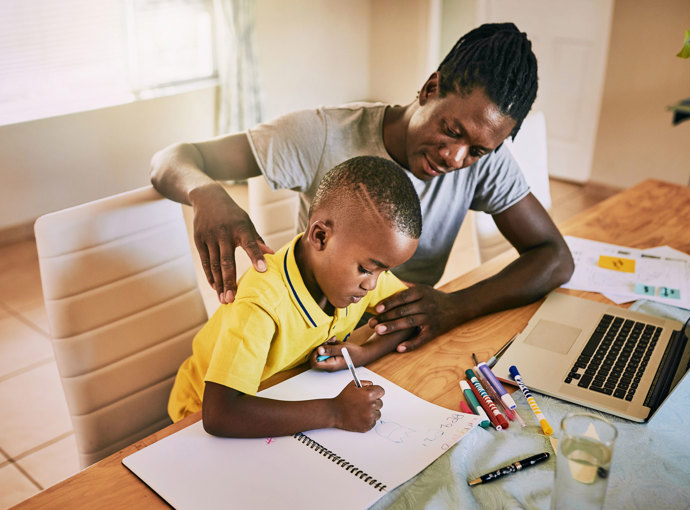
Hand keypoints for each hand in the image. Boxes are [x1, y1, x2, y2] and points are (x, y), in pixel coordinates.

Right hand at [190, 184, 272, 303]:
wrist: (207, 198)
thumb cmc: (233, 215)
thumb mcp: (247, 223)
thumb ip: (257, 241)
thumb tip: (272, 255)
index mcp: (240, 227)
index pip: (250, 244)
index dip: (256, 257)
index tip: (263, 270)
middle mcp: (224, 232)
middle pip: (227, 261)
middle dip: (230, 281)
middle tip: (232, 299)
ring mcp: (210, 236)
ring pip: (214, 265)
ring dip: (219, 283)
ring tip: (224, 299)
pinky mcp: (199, 240)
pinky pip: (205, 262)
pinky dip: (210, 276)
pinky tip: (215, 288)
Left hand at [310, 339, 365, 371]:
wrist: (362, 354)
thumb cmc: (354, 353)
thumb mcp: (343, 349)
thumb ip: (330, 350)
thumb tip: (319, 350)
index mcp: (331, 365)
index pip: (314, 363)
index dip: (314, 354)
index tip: (320, 346)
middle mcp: (329, 363)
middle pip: (316, 356)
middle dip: (322, 346)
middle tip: (329, 341)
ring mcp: (330, 360)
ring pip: (321, 351)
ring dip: (326, 343)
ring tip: (334, 340)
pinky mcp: (331, 355)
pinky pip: (326, 349)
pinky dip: (329, 344)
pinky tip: (335, 341)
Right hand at [332, 381, 383, 431]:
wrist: (335, 412)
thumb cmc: (343, 399)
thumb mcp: (352, 385)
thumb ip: (365, 383)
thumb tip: (372, 385)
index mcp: (369, 394)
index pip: (381, 391)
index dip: (376, 392)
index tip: (373, 394)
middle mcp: (371, 405)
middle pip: (380, 403)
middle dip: (373, 402)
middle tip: (363, 403)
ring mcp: (370, 416)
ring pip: (378, 413)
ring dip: (372, 412)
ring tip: (361, 410)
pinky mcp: (368, 425)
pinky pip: (373, 422)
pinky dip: (368, 420)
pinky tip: (360, 417)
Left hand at [368, 285, 459, 351]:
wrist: (458, 307)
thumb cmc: (435, 297)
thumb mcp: (423, 288)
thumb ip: (406, 285)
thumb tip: (387, 278)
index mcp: (421, 292)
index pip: (402, 297)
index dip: (389, 302)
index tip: (376, 308)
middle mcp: (426, 304)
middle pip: (403, 311)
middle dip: (386, 317)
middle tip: (371, 322)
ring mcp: (430, 318)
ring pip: (409, 323)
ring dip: (393, 327)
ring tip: (378, 331)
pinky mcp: (434, 331)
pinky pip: (421, 339)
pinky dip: (410, 344)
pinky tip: (399, 348)